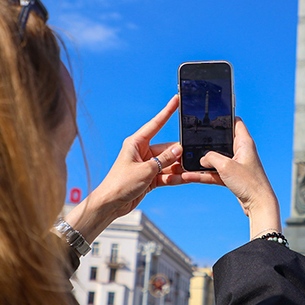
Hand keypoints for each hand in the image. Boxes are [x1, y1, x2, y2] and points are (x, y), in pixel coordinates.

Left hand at [65, 95, 185, 240]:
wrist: (111, 204)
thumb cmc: (120, 184)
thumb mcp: (145, 170)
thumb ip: (164, 159)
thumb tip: (179, 149)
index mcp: (136, 143)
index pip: (156, 124)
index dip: (167, 111)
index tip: (177, 99)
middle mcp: (142, 151)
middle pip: (167, 148)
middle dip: (179, 153)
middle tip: (193, 155)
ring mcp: (147, 165)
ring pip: (169, 163)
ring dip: (179, 167)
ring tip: (191, 170)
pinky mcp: (151, 177)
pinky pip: (167, 174)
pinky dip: (175, 177)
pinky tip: (185, 178)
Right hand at [179, 117, 280, 238]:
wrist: (258, 205)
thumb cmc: (248, 183)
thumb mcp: (226, 166)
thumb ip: (211, 157)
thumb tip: (202, 158)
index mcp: (244, 142)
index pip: (235, 122)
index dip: (224, 117)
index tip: (210, 116)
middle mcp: (241, 151)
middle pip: (221, 141)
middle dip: (206, 142)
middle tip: (190, 139)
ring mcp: (236, 165)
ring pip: (215, 159)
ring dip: (202, 162)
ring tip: (185, 161)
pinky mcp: (232, 177)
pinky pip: (215, 173)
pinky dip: (204, 174)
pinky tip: (189, 176)